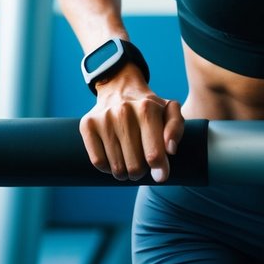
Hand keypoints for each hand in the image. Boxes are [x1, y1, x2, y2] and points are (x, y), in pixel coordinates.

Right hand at [79, 65, 183, 182]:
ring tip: (129, 160)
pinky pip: (98, 162)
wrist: (120, 88)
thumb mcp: (170, 111)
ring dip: (125, 172)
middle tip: (142, 162)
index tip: (160, 175)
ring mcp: (104, 119)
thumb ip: (176, 128)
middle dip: (142, 171)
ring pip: (117, 168)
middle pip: (135, 167)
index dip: (160, 171)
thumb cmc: (149, 107)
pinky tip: (114, 158)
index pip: (154, 155)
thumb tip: (170, 149)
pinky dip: (108, 168)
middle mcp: (124, 112)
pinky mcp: (87, 125)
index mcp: (147, 109)